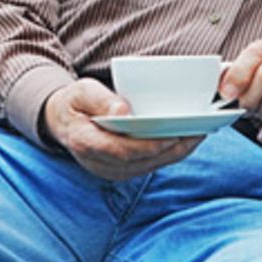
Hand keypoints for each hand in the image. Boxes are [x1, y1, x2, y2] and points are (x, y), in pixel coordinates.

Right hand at [42, 78, 203, 179]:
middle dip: (172, 148)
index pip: (122, 150)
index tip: (174, 134)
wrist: (62, 120)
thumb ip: (101, 100)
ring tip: (199, 133)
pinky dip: (169, 154)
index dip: (149, 145)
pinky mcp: (120, 170)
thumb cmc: (75, 101)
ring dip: (176, 152)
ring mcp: (110, 170)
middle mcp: (98, 163)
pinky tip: (186, 139)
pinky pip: (149, 165)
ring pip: (149, 166)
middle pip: (142, 160)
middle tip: (199, 130)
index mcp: (85, 142)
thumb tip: (123, 112)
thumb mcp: (82, 91)